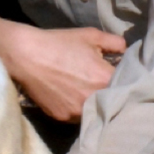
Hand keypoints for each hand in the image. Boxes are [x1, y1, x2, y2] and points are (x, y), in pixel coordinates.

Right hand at [0, 17, 125, 121]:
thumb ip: (115, 43)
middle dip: (109, 95)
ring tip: (86, 93)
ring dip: (93, 105)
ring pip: (93, 112)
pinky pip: (76, 116)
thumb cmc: (59, 43)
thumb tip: (126, 51)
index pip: (126, 86)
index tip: (121, 78)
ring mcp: (77, 111)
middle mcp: (93, 99)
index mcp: (104, 79)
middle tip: (103, 86)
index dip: (125, 82)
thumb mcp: (91, 36)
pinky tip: (70, 97)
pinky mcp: (62, 117)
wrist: (27, 55)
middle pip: (110, 102)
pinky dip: (76, 109)